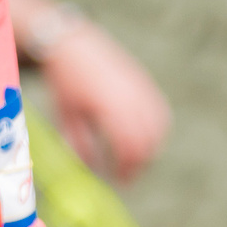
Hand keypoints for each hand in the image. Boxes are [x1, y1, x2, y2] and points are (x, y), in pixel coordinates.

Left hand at [41, 25, 171, 183]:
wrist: (74, 45)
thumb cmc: (66, 83)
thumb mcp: (66, 116)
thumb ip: (79, 145)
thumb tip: (92, 172)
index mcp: (108, 106)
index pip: (128, 146)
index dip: (127, 168)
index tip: (119, 181)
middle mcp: (130, 96)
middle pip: (148, 140)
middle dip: (140, 163)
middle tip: (126, 177)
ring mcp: (141, 88)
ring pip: (159, 127)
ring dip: (150, 148)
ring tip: (133, 160)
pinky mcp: (145, 83)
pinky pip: (161, 113)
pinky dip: (156, 131)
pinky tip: (141, 140)